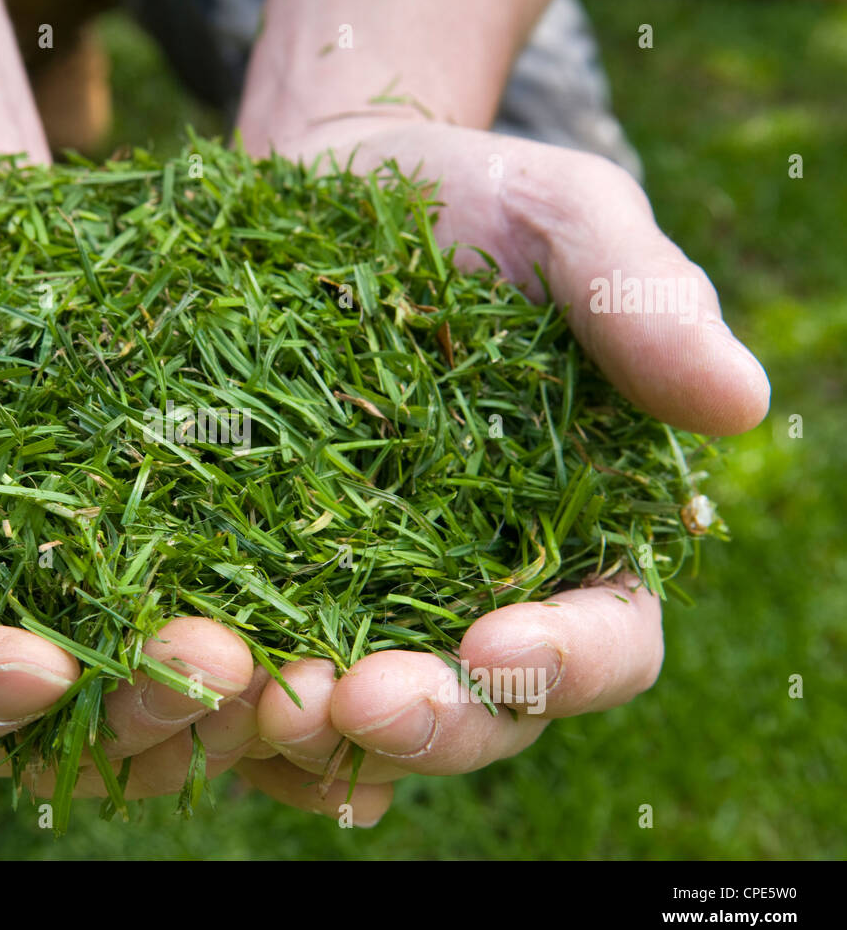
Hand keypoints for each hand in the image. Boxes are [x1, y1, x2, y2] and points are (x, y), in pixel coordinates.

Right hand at [0, 141, 260, 798]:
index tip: (31, 664)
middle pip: (21, 731)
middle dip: (114, 714)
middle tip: (213, 668)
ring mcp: (61, 615)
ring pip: (126, 721)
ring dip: (210, 716)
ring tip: (295, 676)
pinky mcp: (154, 582)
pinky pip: (205, 662)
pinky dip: (267, 687)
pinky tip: (339, 679)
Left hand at [232, 119, 769, 824]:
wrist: (327, 193)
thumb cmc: (468, 204)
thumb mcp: (563, 222)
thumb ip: (641, 303)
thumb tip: (740, 406)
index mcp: (584, 536)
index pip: (606, 641)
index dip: (566, 663)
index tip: (497, 645)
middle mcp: (481, 594)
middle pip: (483, 715)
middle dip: (429, 724)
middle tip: (357, 703)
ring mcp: (371, 601)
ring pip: (363, 720)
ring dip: (317, 736)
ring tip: (261, 706)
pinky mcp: (272, 586)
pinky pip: (261, 678)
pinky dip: (232, 707)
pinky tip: (189, 691)